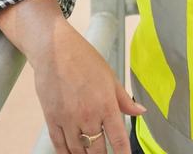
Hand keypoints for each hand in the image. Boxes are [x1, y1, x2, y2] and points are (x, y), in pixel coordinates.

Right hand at [0, 0, 145, 152]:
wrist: (54, 49)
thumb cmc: (83, 58)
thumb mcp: (110, 76)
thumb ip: (124, 99)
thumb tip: (140, 112)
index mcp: (106, 105)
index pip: (118, 139)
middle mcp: (88, 115)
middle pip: (97, 151)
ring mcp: (68, 119)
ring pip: (78, 151)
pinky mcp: (52, 118)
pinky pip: (59, 145)